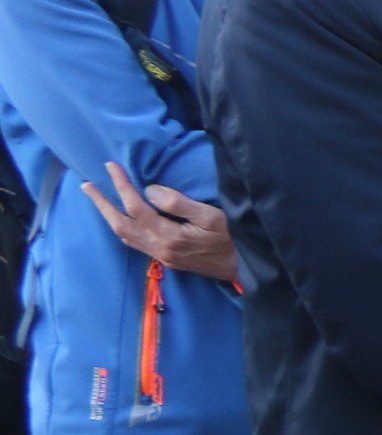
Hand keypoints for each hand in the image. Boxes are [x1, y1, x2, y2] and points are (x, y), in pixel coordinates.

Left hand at [81, 164, 235, 282]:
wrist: (242, 268)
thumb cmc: (232, 239)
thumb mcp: (212, 216)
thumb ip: (179, 203)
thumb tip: (151, 190)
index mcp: (169, 235)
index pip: (136, 206)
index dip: (121, 185)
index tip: (112, 166)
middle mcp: (158, 247)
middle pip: (119, 223)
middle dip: (101, 203)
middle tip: (86, 185)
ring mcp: (160, 255)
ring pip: (123, 235)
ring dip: (107, 215)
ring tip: (97, 199)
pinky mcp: (164, 260)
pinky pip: (133, 242)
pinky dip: (121, 227)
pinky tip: (120, 219)